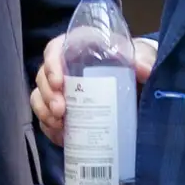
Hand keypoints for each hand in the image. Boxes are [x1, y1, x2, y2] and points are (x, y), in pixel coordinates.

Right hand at [31, 35, 159, 146]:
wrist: (139, 84)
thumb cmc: (136, 63)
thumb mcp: (142, 57)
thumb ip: (145, 59)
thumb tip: (143, 69)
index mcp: (80, 48)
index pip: (56, 49)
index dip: (52, 63)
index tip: (59, 81)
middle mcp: (65, 66)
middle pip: (44, 76)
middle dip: (48, 95)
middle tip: (60, 110)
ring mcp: (62, 90)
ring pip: (40, 97)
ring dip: (44, 111)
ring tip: (59, 125)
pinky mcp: (63, 109)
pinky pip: (46, 118)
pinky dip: (50, 128)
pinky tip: (61, 136)